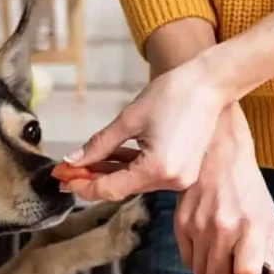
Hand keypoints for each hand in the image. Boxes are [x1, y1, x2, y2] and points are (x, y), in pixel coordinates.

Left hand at [65, 55, 228, 201]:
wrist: (210, 84)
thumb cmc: (172, 94)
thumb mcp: (129, 119)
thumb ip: (99, 144)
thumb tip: (73, 160)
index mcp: (157, 169)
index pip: (111, 189)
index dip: (84, 185)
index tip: (63, 178)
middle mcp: (171, 180)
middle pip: (123, 188)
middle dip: (94, 179)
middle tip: (68, 171)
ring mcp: (180, 178)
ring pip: (135, 182)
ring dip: (111, 173)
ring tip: (86, 163)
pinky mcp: (184, 171)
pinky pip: (149, 175)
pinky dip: (130, 168)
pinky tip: (111, 159)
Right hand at [175, 105, 273, 273]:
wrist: (219, 156)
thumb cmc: (247, 189)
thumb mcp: (268, 219)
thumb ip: (267, 254)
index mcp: (251, 229)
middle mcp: (223, 230)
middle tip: (234, 272)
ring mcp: (198, 227)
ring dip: (212, 272)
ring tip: (221, 255)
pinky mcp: (180, 224)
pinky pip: (187, 260)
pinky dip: (198, 259)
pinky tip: (207, 244)